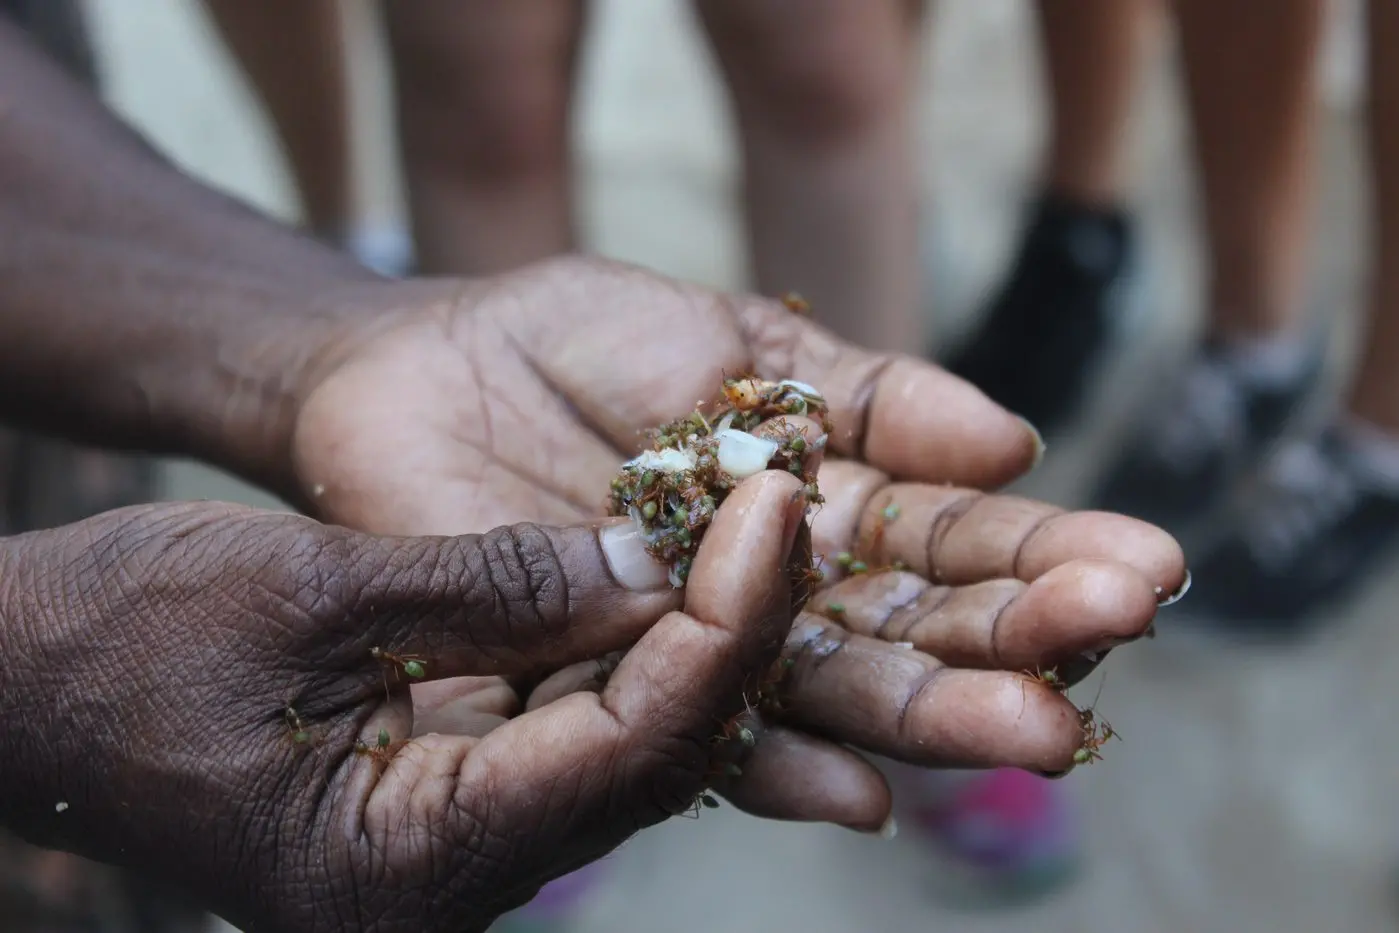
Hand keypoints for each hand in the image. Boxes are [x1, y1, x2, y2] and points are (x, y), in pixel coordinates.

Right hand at [0, 476, 807, 931]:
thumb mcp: (306, 591)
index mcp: (406, 864)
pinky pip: (576, 725)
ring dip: (696, 634)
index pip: (629, 749)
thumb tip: (652, 569)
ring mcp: (454, 844)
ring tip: (760, 523)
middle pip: (650, 757)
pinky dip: (630, 646)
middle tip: (787, 505)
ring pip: (628, 743)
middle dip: (729, 628)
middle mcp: (450, 880)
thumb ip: (493, 585)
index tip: (775, 509)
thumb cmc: (120, 638)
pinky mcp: (450, 793)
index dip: (719, 624)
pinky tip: (681, 567)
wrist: (22, 679)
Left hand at [289, 256, 1187, 827]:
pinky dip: (781, 772)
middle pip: (920, 626)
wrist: (421, 367)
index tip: (1145, 565)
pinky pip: (704, 740)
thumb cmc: (574, 339)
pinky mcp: (616, 685)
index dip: (1047, 552)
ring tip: (1036, 728)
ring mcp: (707, 642)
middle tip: (1111, 644)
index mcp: (828, 502)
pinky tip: (861, 800)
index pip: (956, 539)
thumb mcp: (735, 339)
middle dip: (1020, 637)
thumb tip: (1015, 446)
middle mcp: (785, 589)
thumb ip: (870, 394)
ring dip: (935, 715)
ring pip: (837, 692)